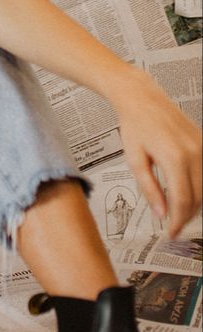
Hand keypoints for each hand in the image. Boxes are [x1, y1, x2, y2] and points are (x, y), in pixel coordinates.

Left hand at [116, 71, 201, 238]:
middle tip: (173, 227)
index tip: (170, 233)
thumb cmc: (135, 126)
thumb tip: (162, 213)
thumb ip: (149, 188)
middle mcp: (194, 152)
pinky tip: (186, 194)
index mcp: (174, 158)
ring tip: (178, 213)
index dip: (177, 221)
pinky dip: (199, 188)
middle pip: (198, 197)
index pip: (182, 201)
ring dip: (195, 204)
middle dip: (186, 216)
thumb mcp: (135, 159)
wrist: (143, 98)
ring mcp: (202, 147)